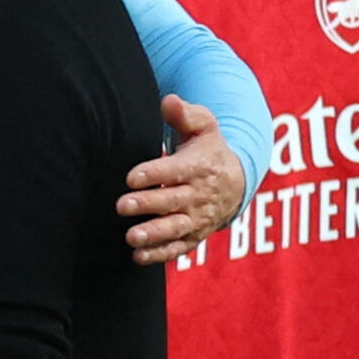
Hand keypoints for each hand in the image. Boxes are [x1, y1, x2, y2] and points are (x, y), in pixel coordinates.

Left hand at [117, 95, 246, 264]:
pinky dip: (160, 254)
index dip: (154, 173)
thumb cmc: (208, 149)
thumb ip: (185, 114)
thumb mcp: (204, 126)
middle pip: (172, 200)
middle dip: (148, 204)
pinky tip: (138, 257)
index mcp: (200, 166)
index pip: (176, 170)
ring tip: (131, 237)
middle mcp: (200, 194)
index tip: (131, 177)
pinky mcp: (194, 235)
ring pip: (175, 228)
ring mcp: (198, 218)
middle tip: (122, 205)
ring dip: (153, 234)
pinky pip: (179, 247)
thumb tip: (168, 101)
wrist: (236, 180)